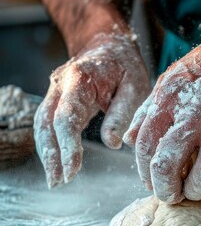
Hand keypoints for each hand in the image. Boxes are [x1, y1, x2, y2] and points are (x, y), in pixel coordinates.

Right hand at [34, 32, 150, 187]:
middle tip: (58, 181)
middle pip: (45, 123)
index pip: (66, 117)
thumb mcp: (136, 84)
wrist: (108, 44)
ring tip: (55, 179)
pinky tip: (56, 164)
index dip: (67, 146)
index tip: (72, 170)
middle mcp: (60, 84)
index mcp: (80, 79)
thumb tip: (112, 143)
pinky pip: (46, 123)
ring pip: (41, 124)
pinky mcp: (56, 99)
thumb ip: (123, 112)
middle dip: (51, 155)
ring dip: (46, 153)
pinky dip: (49, 144)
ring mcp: (54, 91)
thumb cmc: (125, 65)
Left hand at [123, 27, 200, 202]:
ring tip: (196, 189)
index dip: (144, 172)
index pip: (145, 148)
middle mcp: (194, 116)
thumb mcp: (168, 82)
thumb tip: (127, 140)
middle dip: (166, 191)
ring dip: (197, 191)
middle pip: (167, 168)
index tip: (150, 182)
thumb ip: (147, 112)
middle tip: (171, 197)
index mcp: (168, 102)